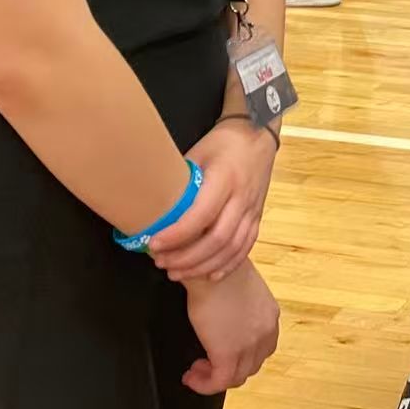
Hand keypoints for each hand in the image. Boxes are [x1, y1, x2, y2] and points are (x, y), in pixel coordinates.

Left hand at [150, 116, 276, 283]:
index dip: (176, 235)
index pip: (201, 215)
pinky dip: (228, 264)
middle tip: (161, 262)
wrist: (258, 135)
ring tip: (178, 272)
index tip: (153, 244)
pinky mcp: (257, 216)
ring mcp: (252, 209)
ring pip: (232, 247)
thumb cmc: (222, 143)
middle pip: (217, 238)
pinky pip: (246, 246)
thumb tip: (151, 206)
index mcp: (225, 179)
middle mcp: (242, 197)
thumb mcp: (197, 154)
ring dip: (203, 265)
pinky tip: (210, 274)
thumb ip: (181, 182)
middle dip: (187, 257)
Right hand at [182, 260, 279, 394]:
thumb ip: (241, 309)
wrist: (209, 267)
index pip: (264, 348)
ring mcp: (250, 344)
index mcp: (270, 315)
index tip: (222, 353)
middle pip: (252, 364)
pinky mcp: (228, 353)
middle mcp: (266, 332)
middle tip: (205, 364)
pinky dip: (204, 385)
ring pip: (236, 377)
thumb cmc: (217, 271)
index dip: (244, 356)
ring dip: (214, 378)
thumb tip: (228, 317)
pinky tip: (191, 377)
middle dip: (229, 369)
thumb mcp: (241, 291)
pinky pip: (219, 382)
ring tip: (196, 371)